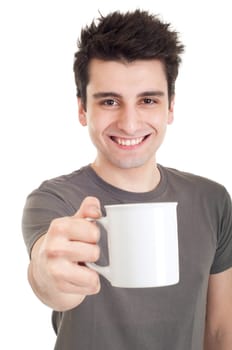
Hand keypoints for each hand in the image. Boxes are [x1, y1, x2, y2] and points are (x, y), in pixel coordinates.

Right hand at [29, 196, 101, 310]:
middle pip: (95, 252)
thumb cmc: (65, 242)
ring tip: (81, 265)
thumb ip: (87, 210)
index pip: (93, 231)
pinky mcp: (60, 286)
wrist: (44, 270)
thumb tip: (96, 211)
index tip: (85, 237)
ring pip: (94, 273)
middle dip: (93, 253)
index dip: (94, 235)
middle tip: (82, 253)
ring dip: (93, 271)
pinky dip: (90, 284)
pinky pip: (92, 286)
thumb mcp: (74, 223)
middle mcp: (54, 247)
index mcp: (59, 227)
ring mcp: (55, 269)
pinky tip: (79, 278)